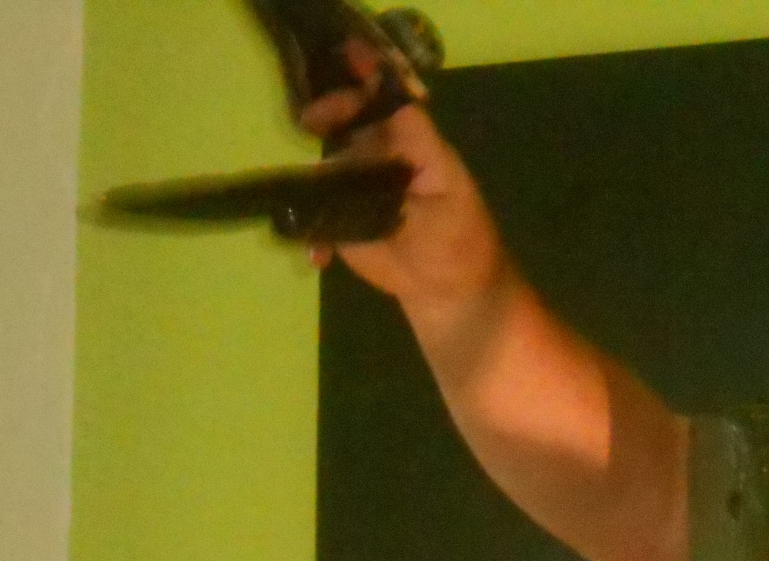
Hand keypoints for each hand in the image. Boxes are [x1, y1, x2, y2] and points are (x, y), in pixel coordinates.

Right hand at [297, 49, 506, 320]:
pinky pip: (319, 213)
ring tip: (308, 189)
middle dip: (328, 114)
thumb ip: (418, 150)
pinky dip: (311, 229)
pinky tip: (318, 255)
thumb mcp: (448, 191)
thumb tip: (395, 111)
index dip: (367, 78)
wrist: (451, 292)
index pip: (387, 102)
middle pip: (349, 124)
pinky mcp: (343, 219)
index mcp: (412, 147)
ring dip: (313, 175)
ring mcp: (359, 188)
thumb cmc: (460, 241)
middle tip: (310, 121)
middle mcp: (382, 159)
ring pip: (327, 165)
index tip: (345, 61)